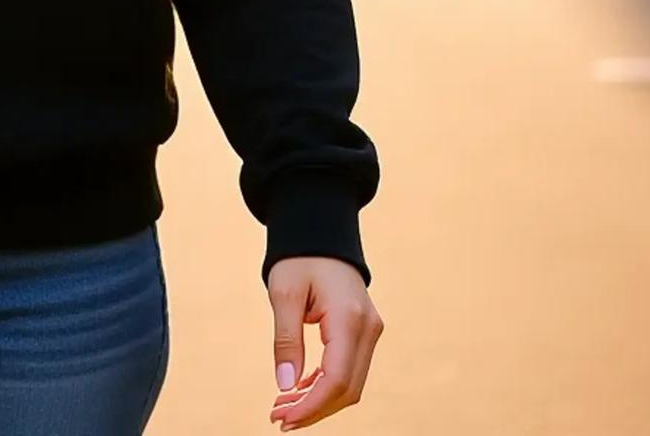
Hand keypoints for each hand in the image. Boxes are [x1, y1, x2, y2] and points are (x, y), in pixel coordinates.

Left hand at [267, 257, 382, 429]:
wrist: (320, 232)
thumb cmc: (299, 257)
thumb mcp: (284, 294)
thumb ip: (286, 340)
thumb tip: (286, 385)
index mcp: (349, 318)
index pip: (337, 379)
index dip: (311, 406)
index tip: (283, 418)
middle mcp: (368, 329)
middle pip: (347, 389)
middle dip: (314, 409)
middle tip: (278, 418)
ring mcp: (370, 331)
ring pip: (351, 384)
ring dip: (320, 400)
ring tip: (284, 407)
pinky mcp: (365, 332)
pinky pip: (350, 369)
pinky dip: (326, 384)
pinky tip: (301, 388)